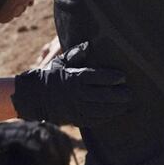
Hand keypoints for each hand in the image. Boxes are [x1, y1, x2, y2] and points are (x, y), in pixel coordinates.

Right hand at [12, 41, 130, 126]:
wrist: (33, 97)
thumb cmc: (50, 76)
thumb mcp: (60, 62)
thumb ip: (76, 54)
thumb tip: (88, 45)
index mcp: (74, 78)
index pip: (96, 77)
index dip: (110, 77)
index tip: (123, 77)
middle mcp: (76, 94)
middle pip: (101, 95)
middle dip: (118, 95)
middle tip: (130, 93)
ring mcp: (75, 108)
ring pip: (100, 110)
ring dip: (115, 108)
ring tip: (126, 104)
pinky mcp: (75, 119)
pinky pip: (93, 120)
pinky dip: (105, 117)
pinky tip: (114, 114)